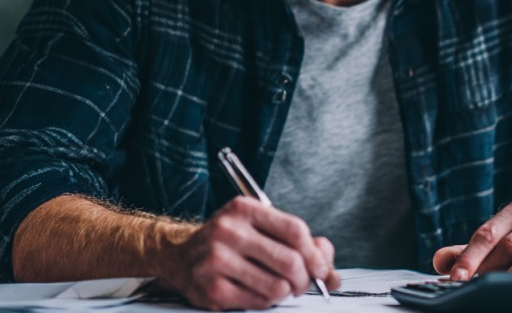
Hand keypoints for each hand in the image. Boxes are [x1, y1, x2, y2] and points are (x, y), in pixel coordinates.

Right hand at [156, 197, 339, 309]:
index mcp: (245, 209)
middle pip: (289, 261)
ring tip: (279, 287)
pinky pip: (259, 302)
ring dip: (286, 293)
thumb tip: (330, 272)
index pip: (295, 230)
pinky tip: (258, 292)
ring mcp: (218, 260)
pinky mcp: (212, 288)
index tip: (321, 268)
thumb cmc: (231, 242)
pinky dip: (267, 302)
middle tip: (302, 283)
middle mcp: (229, 230)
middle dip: (304, 279)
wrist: (181, 256)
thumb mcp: (261, 228)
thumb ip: (301, 243)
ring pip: (277, 286)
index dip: (315, 254)